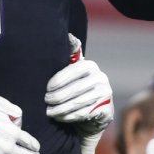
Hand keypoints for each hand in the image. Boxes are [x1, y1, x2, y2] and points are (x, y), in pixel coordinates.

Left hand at [46, 35, 113, 153]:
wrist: (91, 114)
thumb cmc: (74, 89)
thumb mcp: (70, 73)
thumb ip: (69, 55)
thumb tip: (69, 36)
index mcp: (89, 66)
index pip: (72, 71)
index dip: (58, 81)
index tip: (46, 89)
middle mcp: (100, 78)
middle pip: (75, 88)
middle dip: (57, 96)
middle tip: (45, 101)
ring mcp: (106, 94)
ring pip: (78, 102)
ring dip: (60, 108)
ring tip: (49, 112)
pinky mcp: (107, 110)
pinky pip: (84, 113)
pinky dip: (69, 116)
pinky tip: (59, 117)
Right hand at [116, 87, 153, 153]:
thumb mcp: (152, 116)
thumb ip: (144, 128)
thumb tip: (137, 141)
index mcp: (126, 116)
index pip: (124, 136)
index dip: (127, 150)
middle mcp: (122, 121)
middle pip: (120, 141)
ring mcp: (125, 125)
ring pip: (121, 143)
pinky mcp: (130, 128)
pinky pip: (127, 142)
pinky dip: (130, 151)